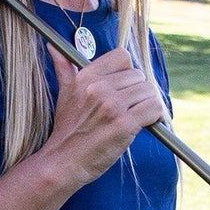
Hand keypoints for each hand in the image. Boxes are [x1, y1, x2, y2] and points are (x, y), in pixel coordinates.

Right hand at [41, 45, 168, 191]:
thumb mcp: (63, 94)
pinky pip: (154, 109)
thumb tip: (53, 46)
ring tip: (140, 116)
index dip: (128, 72)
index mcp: (86, 77)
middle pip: (139, 76)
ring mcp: (112, 106)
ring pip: (149, 91)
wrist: (62, 163)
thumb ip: (63, 68)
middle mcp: (99, 88)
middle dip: (139, 92)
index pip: (122, 57)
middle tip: (132, 107)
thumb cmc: (66, 131)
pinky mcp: (124, 124)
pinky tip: (147, 124)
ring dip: (149, 104)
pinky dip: (156, 116)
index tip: (125, 87)